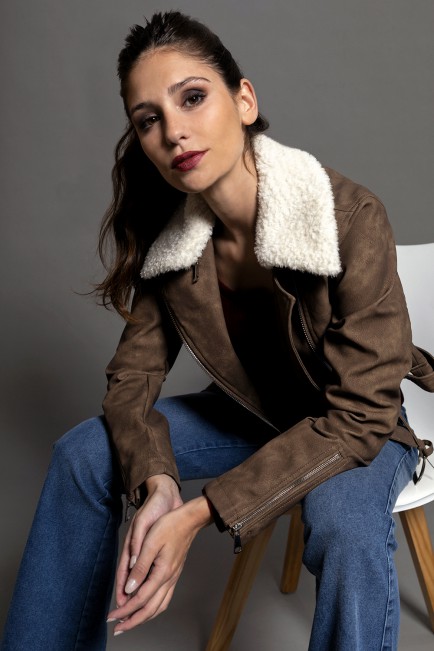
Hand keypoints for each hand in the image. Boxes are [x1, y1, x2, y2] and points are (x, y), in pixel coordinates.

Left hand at [114, 474, 182, 612]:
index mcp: (162, 573)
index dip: (124, 611)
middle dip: (132, 621)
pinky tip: (147, 606)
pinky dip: (153, 608)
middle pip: (150, 609)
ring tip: (130, 621)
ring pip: (158, 607)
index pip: (140, 600)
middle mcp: (169, 579)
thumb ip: (140, 567)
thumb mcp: (151, 543)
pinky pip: (164, 599)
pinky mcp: (174, 574)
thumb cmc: (170, 526)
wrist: (189, 519)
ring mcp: (173, 577)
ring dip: (143, 617)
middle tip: (118, 628)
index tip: (111, 617)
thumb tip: (129, 589)